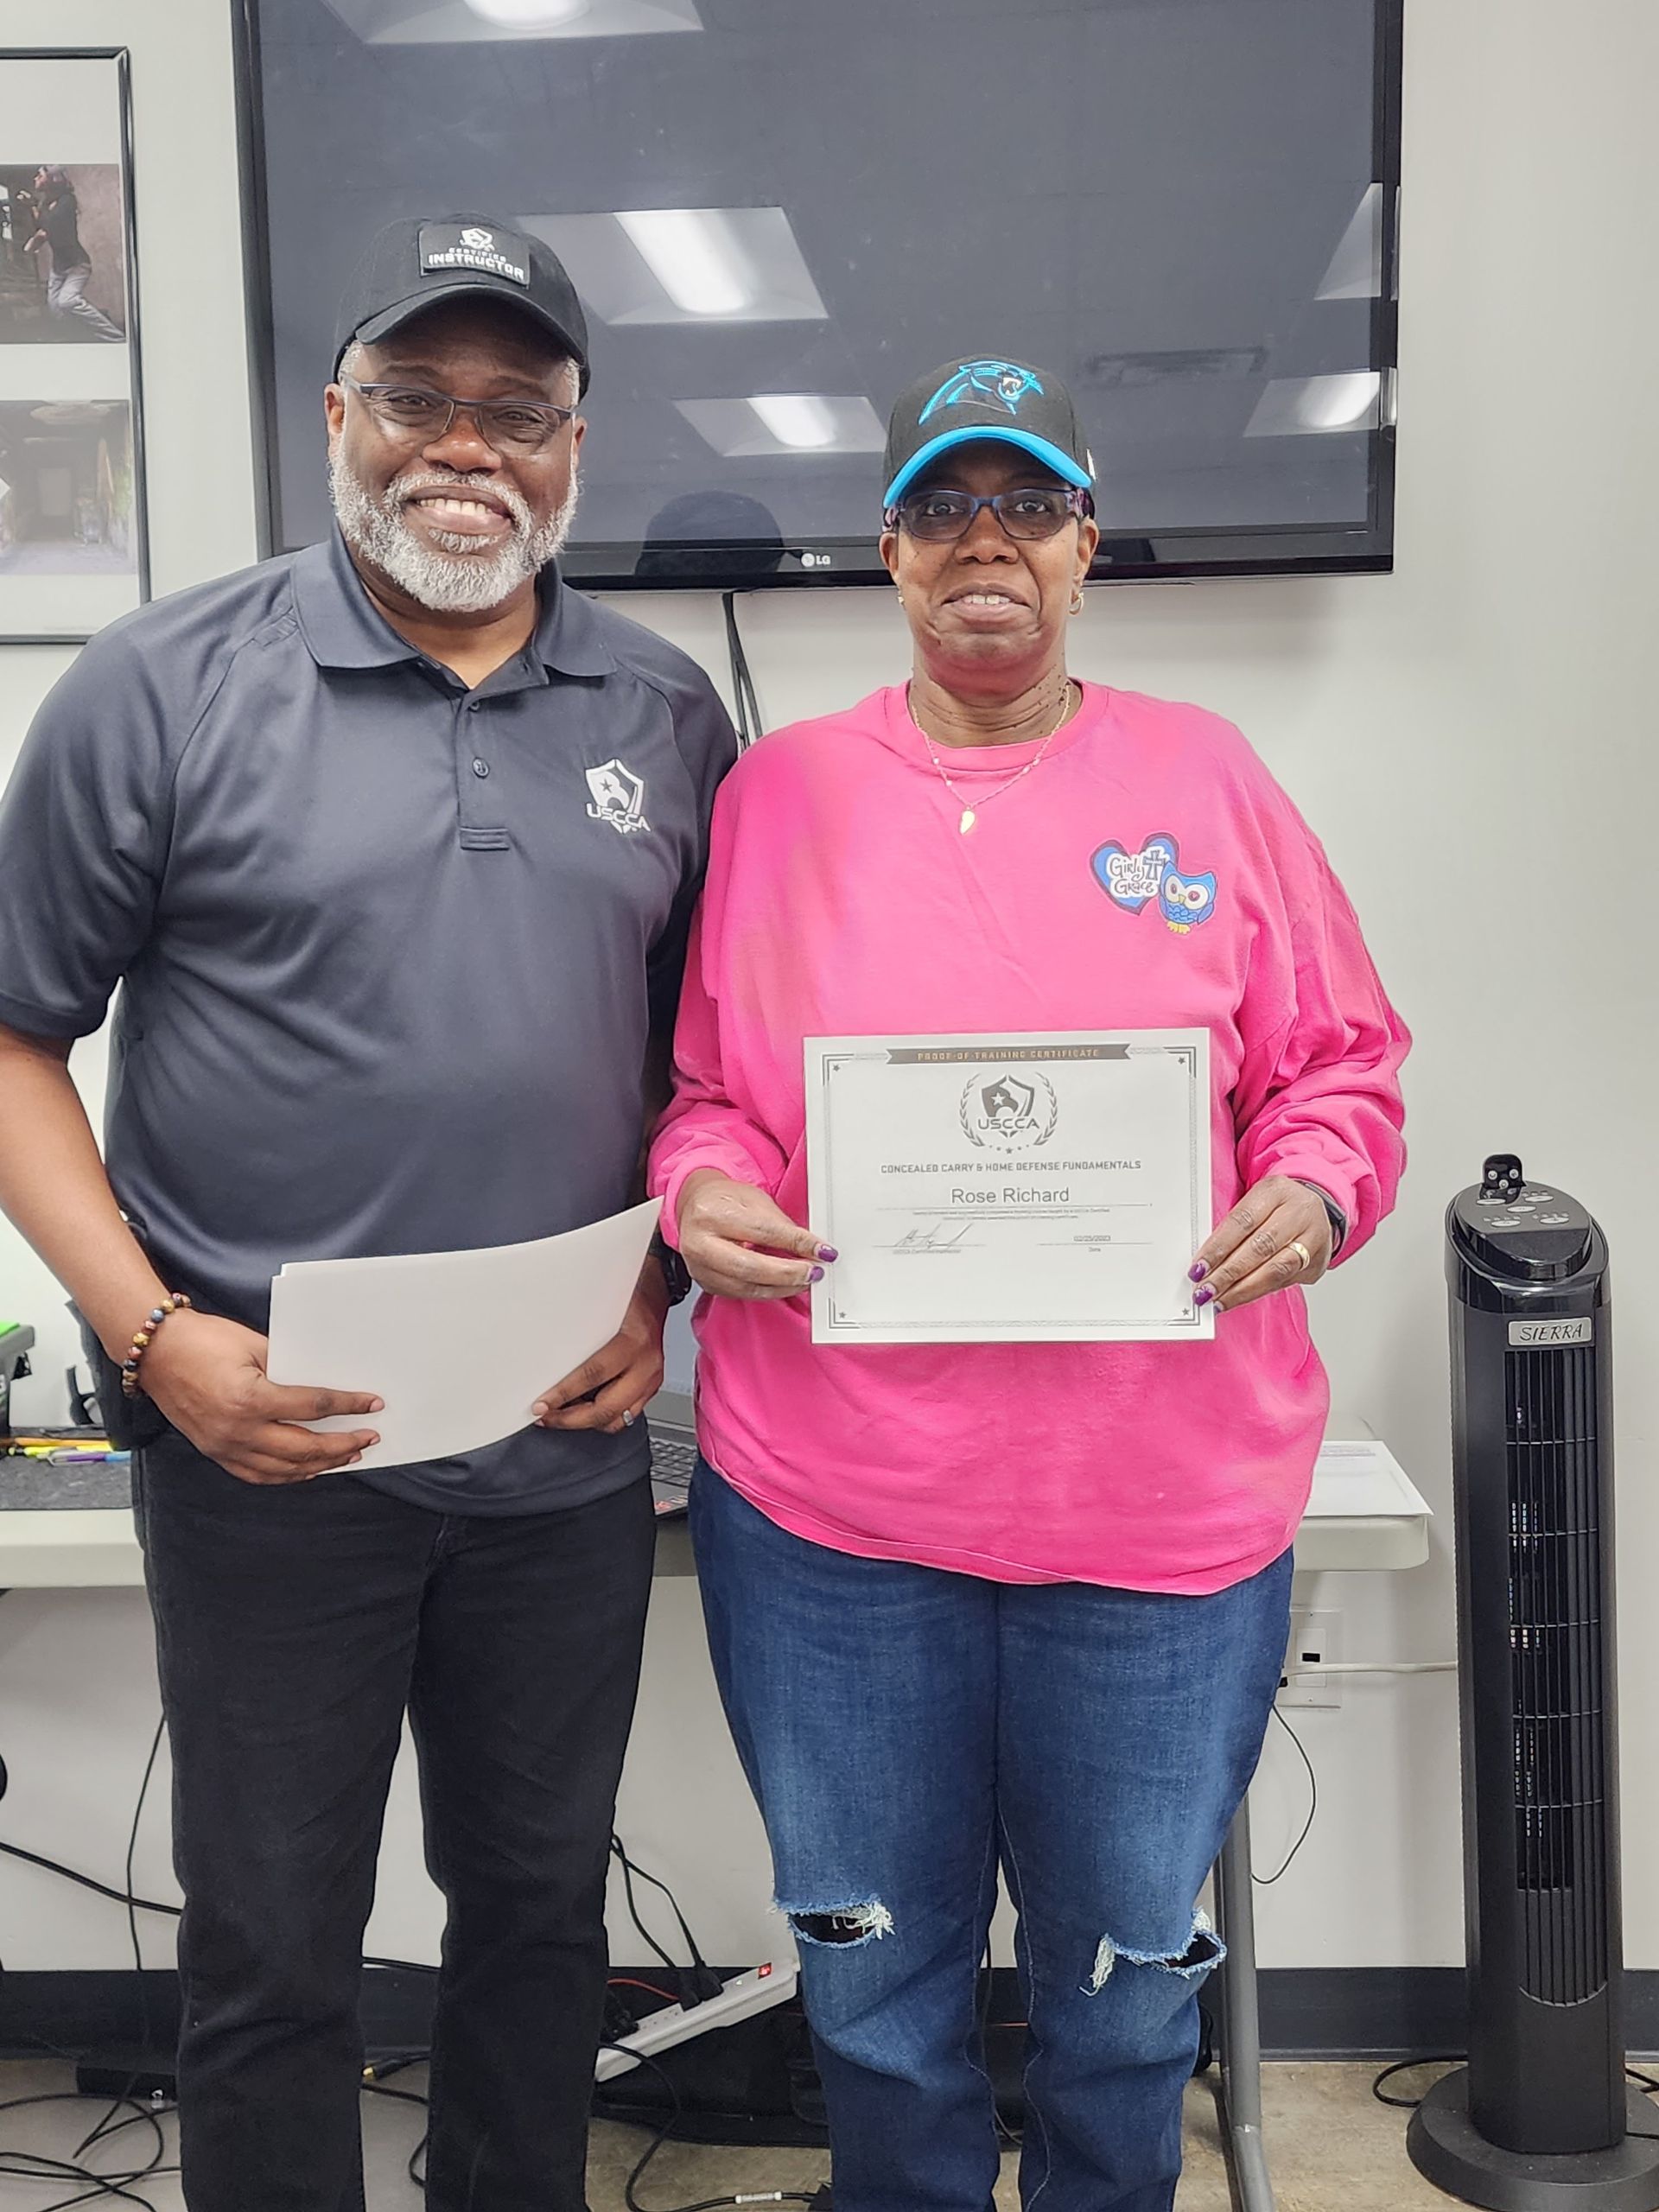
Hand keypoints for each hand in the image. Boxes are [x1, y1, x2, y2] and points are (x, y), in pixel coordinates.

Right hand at [138, 1310, 381, 1485]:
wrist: (155, 1352)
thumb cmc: (202, 1340)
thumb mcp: (254, 1345)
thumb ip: (288, 1368)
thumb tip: (322, 1385)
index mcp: (251, 1399)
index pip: (313, 1407)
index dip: (348, 1405)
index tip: (372, 1404)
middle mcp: (238, 1430)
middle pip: (305, 1447)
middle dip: (343, 1445)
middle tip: (369, 1437)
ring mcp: (224, 1446)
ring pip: (284, 1468)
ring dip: (321, 1464)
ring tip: (348, 1456)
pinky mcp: (215, 1452)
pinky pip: (258, 1474)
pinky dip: (287, 1474)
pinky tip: (307, 1469)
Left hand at [534, 1260, 668, 1433]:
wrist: (655, 1294)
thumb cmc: (629, 1298)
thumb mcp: (602, 1308)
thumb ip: (579, 1332)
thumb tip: (546, 1355)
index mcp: (632, 1343)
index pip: (592, 1375)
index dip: (563, 1394)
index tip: (542, 1404)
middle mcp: (645, 1366)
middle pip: (606, 1409)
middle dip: (571, 1420)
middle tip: (547, 1417)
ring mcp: (651, 1380)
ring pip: (617, 1419)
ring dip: (586, 1422)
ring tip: (563, 1416)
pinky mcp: (651, 1388)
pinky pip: (626, 1414)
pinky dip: (603, 1417)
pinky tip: (586, 1409)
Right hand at [675, 1169, 830, 1300]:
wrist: (695, 1206)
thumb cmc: (725, 1200)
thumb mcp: (755, 1200)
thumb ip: (781, 1225)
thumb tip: (810, 1248)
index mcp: (712, 1214)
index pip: (763, 1232)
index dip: (797, 1243)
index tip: (822, 1250)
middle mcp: (700, 1244)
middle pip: (751, 1267)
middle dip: (789, 1273)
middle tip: (814, 1271)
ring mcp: (700, 1268)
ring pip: (748, 1287)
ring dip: (783, 1287)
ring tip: (805, 1279)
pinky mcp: (706, 1284)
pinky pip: (743, 1294)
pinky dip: (769, 1291)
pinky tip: (784, 1285)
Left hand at [1190, 1175, 1332, 1314]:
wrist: (1314, 1209)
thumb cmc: (1275, 1206)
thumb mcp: (1254, 1201)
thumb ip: (1232, 1227)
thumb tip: (1204, 1261)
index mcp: (1277, 1191)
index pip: (1243, 1221)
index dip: (1218, 1247)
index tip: (1198, 1268)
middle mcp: (1299, 1213)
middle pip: (1260, 1248)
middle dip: (1228, 1274)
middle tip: (1205, 1290)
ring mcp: (1313, 1239)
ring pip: (1276, 1269)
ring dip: (1243, 1290)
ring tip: (1219, 1300)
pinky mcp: (1317, 1263)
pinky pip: (1284, 1282)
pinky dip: (1257, 1292)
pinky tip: (1238, 1298)